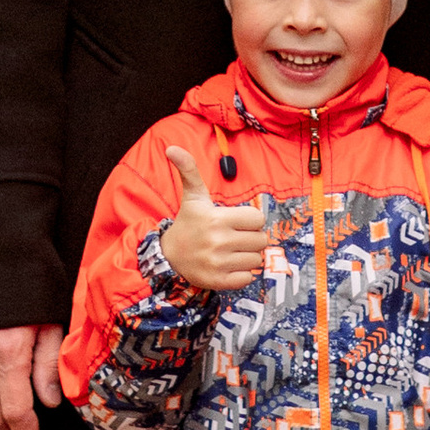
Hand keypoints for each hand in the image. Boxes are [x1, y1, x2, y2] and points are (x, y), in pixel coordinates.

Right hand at [160, 144, 270, 292]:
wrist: (169, 256)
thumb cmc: (189, 223)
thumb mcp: (192, 196)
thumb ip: (189, 170)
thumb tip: (172, 147)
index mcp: (216, 218)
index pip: (257, 219)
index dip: (250, 220)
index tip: (237, 222)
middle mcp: (218, 241)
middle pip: (260, 240)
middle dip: (251, 238)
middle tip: (234, 237)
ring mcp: (218, 263)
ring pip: (256, 259)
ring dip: (247, 256)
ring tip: (231, 251)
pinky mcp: (218, 281)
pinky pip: (248, 278)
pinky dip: (242, 274)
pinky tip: (228, 265)